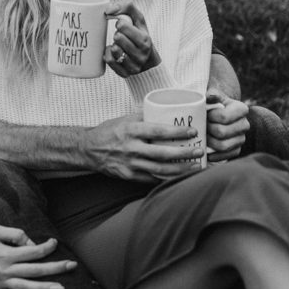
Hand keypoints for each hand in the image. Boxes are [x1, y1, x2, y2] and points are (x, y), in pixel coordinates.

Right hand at [0, 227, 76, 288]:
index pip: (32, 252)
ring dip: (44, 288)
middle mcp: (5, 270)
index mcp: (5, 254)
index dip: (46, 247)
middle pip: (34, 270)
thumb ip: (15, 234)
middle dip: (54, 268)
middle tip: (71, 266)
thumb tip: (32, 244)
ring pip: (26, 287)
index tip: (55, 243)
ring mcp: (1, 282)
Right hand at [81, 113, 205, 180]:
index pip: (158, 131)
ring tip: (196, 166)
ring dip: (181, 169)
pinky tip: (181, 176)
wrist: (88, 150)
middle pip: (162, 154)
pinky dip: (168, 178)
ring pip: (160, 170)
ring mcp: (130, 165)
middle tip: (200, 150)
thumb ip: (145, 117)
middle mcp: (131, 148)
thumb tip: (169, 109)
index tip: (193, 131)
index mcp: (131, 130)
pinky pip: (152, 179)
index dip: (177, 131)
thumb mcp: (125, 119)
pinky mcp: (129, 176)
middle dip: (184, 153)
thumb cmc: (110, 131)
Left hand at [104, 3, 159, 76]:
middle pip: (117, 37)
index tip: (123, 26)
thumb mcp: (139, 20)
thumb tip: (108, 10)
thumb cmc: (140, 35)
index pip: (123, 26)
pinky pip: (109, 61)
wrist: (148, 62)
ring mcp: (133, 66)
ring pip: (114, 50)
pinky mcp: (125, 73)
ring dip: (112, 45)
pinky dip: (107, 54)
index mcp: (145, 40)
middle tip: (121, 36)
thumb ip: (127, 7)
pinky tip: (112, 52)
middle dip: (117, 34)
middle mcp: (141, 54)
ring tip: (118, 45)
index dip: (120, 23)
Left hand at [205, 89, 248, 161]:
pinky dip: (214, 155)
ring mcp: (242, 139)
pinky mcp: (237, 150)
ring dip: (208, 142)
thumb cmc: (214, 104)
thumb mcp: (214, 96)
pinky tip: (205, 151)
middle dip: (207, 130)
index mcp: (241, 109)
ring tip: (201, 136)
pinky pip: (226, 156)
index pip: (223, 116)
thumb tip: (209, 96)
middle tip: (199, 127)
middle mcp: (245, 124)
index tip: (204, 114)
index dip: (210, 117)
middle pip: (221, 132)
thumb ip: (212, 94)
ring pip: (222, 146)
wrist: (220, 115)